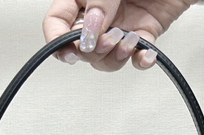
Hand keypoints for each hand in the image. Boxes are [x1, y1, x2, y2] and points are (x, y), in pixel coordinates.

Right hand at [43, 1, 197, 70]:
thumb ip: (99, 3)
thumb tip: (88, 32)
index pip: (58, 21)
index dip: (57, 39)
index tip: (71, 52)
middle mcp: (100, 12)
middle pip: (81, 47)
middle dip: (93, 51)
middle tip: (110, 38)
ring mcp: (121, 24)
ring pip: (106, 58)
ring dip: (116, 57)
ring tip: (130, 41)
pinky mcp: (144, 32)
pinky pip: (137, 57)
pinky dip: (141, 60)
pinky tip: (146, 54)